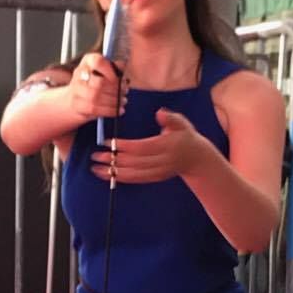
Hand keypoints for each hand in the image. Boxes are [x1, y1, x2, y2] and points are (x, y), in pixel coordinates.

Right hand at [68, 54, 127, 122]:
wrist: (74, 99)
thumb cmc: (94, 82)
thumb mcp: (103, 70)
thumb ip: (113, 68)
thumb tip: (122, 66)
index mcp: (88, 61)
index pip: (98, 62)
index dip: (111, 70)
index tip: (120, 78)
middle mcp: (79, 74)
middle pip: (99, 83)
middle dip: (116, 89)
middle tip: (125, 91)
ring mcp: (76, 90)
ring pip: (97, 98)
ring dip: (114, 101)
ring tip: (123, 100)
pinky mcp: (78, 105)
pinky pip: (95, 109)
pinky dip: (110, 110)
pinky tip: (119, 110)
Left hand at [90, 108, 206, 183]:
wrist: (197, 159)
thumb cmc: (186, 137)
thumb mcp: (182, 123)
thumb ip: (171, 118)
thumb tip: (159, 113)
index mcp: (166, 146)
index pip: (140, 147)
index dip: (122, 146)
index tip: (107, 142)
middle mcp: (161, 161)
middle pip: (133, 162)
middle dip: (112, 160)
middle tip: (95, 156)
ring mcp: (157, 172)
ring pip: (132, 174)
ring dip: (113, 172)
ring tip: (96, 169)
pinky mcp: (154, 178)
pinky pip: (135, 179)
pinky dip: (120, 178)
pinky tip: (108, 175)